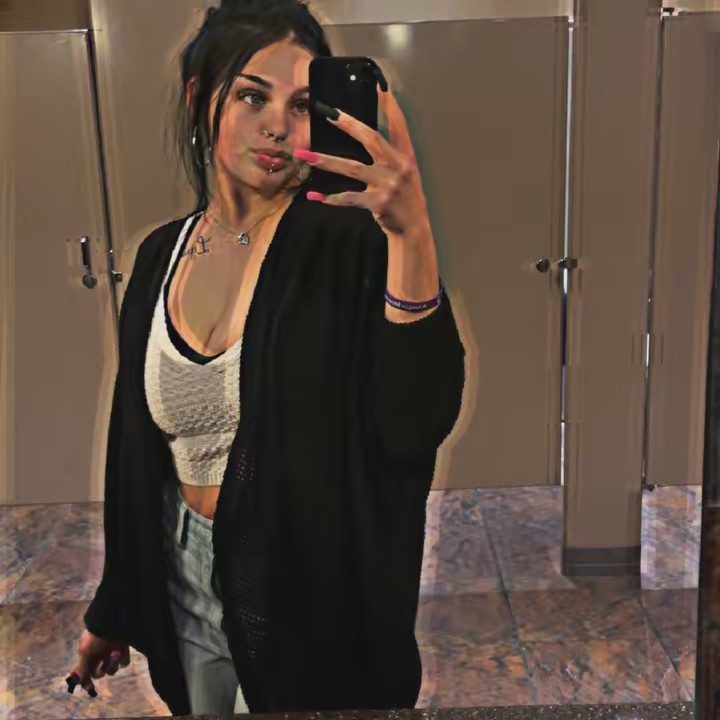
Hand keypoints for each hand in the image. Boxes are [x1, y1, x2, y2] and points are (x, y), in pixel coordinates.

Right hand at [68, 630, 130, 696]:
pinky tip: (121, 651)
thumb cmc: (95, 636)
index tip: (89, 687)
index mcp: (89, 655)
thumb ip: (82, 668)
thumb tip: (80, 682)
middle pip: (100, 673)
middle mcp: (100, 656)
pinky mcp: (124, 651)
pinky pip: (124, 663)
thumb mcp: (84, 651)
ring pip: (112, 670)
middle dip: (102, 670)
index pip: (86, 673)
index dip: (87, 681)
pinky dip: (122, 660)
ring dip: (112, 664)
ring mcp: (112, 654)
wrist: (113, 622)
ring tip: (115, 652)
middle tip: (103, 662)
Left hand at [294, 87, 430, 237]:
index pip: (398, 126)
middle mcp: (398, 167)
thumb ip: (389, 156)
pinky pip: (349, 198)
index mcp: (405, 157)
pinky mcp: (378, 203)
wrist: (414, 228)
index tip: (379, 87)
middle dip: (348, 125)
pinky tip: (314, 195)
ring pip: (352, 168)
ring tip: (305, 155)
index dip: (390, 107)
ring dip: (326, 161)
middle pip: (371, 139)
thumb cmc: (405, 198)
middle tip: (328, 114)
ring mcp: (388, 185)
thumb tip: (364, 137)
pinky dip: (330, 198)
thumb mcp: (405, 173)